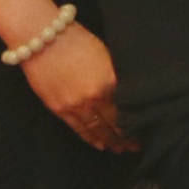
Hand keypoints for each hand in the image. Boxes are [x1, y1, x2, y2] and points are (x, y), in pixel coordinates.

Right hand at [22, 25, 134, 153]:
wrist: (42, 38)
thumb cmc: (77, 40)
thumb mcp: (106, 56)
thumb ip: (117, 77)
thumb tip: (129, 93)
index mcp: (110, 82)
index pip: (128, 109)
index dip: (137, 122)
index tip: (147, 129)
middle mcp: (94, 97)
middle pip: (114, 123)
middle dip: (126, 137)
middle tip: (136, 146)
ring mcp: (75, 105)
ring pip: (96, 129)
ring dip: (109, 141)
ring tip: (120, 149)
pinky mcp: (58, 108)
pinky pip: (77, 128)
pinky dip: (89, 138)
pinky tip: (99, 144)